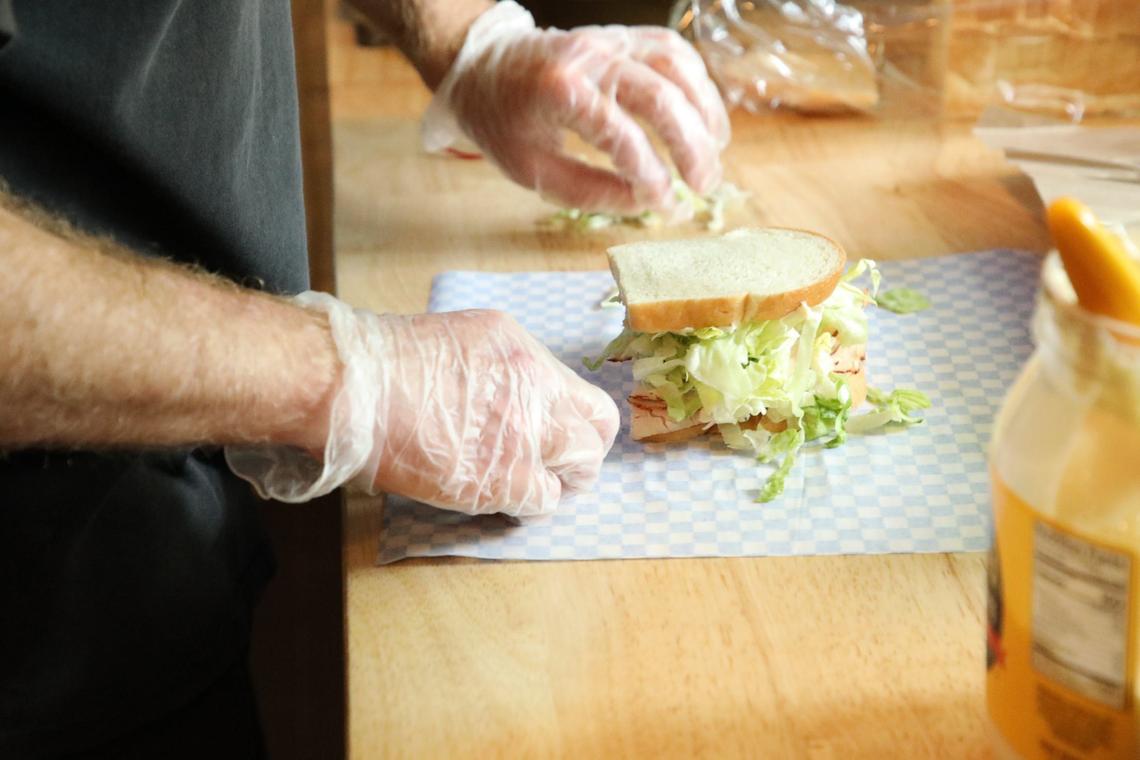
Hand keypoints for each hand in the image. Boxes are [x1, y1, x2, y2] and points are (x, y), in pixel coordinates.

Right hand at [226, 294, 618, 516]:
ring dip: (560, 482)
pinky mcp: (502, 478)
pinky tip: (506, 497)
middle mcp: (535, 391)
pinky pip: (542, 500)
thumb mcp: (463, 343)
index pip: (587, 398)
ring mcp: (523, 436)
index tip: (568, 437)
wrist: (355, 388)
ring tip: (535, 486)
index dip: (582, 424)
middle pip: (594, 434)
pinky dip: (530, 504)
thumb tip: (514, 399)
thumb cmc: (387, 365)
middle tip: (560, 470)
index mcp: (525, 355)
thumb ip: (503, 372)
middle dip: (580, 456)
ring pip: (579, 470)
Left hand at [422, 1, 729, 217]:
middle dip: (690, 147)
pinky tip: (705, 119)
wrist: (484, 67)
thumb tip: (645, 204)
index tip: (664, 205)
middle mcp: (589, 57)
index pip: (620, 136)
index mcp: (557, 92)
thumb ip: (587, 191)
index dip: (650, 175)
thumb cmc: (503, 122)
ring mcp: (610, 39)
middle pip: (659, 97)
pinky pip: (673, 51)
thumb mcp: (530, 170)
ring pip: (676, 68)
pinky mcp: (623, 35)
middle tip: (704, 186)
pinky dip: (698, 85)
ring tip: (715, 155)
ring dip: (704, 113)